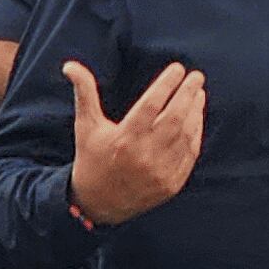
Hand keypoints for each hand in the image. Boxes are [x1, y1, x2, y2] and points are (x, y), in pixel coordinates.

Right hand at [64, 59, 204, 227]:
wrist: (97, 204)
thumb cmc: (92, 158)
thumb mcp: (86, 126)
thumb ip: (84, 93)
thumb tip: (70, 65)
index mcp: (124, 139)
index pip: (152, 105)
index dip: (167, 84)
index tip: (178, 68)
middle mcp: (144, 155)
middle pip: (174, 117)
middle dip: (188, 94)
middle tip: (196, 76)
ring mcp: (160, 171)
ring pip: (185, 135)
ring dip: (195, 112)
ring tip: (198, 93)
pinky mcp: (171, 184)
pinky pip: (190, 154)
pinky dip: (196, 133)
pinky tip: (197, 117)